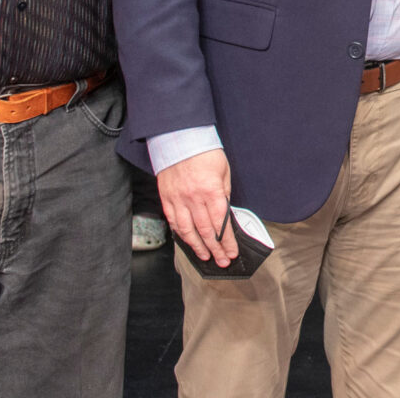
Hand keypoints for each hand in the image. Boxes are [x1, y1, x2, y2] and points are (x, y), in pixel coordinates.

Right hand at [157, 149, 238, 267]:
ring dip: (198, 246)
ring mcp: (178, 199)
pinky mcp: (167, 198)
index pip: (221, 224)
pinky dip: (180, 234)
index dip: (227, 241)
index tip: (232, 252)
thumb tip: (225, 214)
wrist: (179, 138)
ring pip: (187, 230)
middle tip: (222, 261)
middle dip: (216, 249)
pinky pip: (173, 221)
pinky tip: (187, 241)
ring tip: (205, 256)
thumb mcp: (223, 171)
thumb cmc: (204, 152)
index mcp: (211, 191)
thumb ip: (224, 194)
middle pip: (206, 231)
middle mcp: (193, 198)